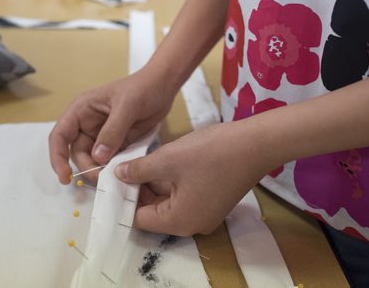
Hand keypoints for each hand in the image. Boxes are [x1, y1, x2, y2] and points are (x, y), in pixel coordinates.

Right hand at [49, 68, 175, 183]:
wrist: (164, 87)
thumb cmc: (142, 88)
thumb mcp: (127, 107)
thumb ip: (112, 131)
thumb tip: (97, 157)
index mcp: (81, 110)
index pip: (60, 136)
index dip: (57, 157)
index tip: (65, 176)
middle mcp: (88, 124)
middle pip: (77, 152)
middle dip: (86, 167)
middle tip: (102, 178)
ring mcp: (102, 135)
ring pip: (93, 159)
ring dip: (100, 170)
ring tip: (114, 177)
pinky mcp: (118, 143)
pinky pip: (110, 160)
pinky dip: (113, 169)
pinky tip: (122, 174)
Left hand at [114, 121, 273, 235]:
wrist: (257, 143)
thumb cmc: (210, 153)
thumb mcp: (168, 159)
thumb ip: (139, 170)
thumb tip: (118, 175)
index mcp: (179, 221)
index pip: (140, 218)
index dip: (124, 199)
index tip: (112, 179)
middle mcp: (192, 224)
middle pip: (154, 211)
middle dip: (138, 189)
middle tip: (124, 166)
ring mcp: (205, 213)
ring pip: (169, 201)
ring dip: (154, 183)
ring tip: (140, 161)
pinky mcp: (213, 201)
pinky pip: (184, 195)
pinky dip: (171, 181)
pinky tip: (163, 162)